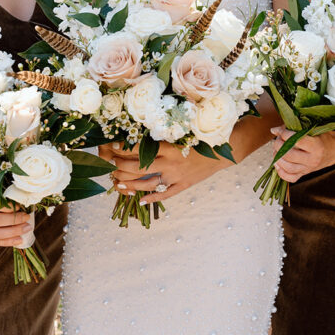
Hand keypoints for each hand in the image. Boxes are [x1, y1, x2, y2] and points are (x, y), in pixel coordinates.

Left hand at [109, 140, 228, 203]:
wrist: (223, 151)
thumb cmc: (201, 138)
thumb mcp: (181, 134)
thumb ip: (162, 136)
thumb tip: (140, 136)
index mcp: (168, 147)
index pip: (139, 149)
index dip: (123, 149)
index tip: (111, 147)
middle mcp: (170, 163)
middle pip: (139, 167)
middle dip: (121, 167)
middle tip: (111, 166)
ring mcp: (176, 176)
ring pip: (147, 184)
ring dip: (130, 184)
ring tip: (118, 183)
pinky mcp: (183, 185)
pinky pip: (165, 195)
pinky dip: (152, 198)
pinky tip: (141, 201)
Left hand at [270, 126, 327, 182]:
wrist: (334, 150)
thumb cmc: (322, 137)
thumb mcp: (313, 129)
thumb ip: (295, 128)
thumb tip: (274, 130)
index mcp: (316, 146)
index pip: (296, 141)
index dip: (285, 134)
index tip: (281, 130)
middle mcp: (312, 159)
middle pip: (290, 155)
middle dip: (279, 145)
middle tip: (278, 139)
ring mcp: (308, 168)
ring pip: (288, 167)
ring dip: (277, 158)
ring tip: (276, 150)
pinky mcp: (305, 174)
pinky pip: (290, 178)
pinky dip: (281, 172)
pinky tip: (277, 163)